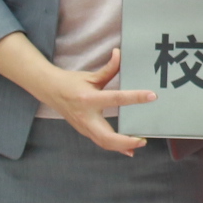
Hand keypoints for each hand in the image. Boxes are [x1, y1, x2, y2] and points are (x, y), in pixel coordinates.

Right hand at [41, 49, 155, 154]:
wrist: (51, 91)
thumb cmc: (71, 82)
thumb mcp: (91, 75)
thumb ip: (109, 68)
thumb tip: (120, 53)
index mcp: (89, 99)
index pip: (116, 98)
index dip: (135, 97)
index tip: (152, 96)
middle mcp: (86, 116)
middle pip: (107, 136)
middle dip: (126, 141)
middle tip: (143, 140)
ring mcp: (84, 127)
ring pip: (104, 143)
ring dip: (122, 146)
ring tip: (139, 144)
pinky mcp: (84, 131)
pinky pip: (101, 142)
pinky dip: (115, 147)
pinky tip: (128, 149)